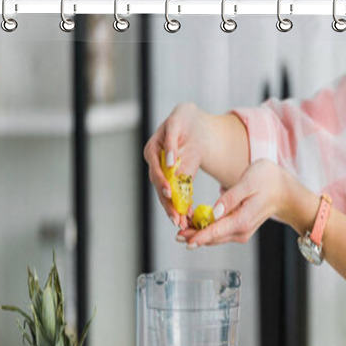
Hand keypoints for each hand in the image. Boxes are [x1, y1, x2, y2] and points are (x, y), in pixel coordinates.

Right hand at [143, 102, 208, 228]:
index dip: (162, 182)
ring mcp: (164, 174)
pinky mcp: (174, 180)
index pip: (155, 169)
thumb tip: (169, 162)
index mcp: (152, 150)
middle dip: (168, 204)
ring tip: (181, 224)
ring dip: (173, 210)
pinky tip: (186, 219)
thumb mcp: (177, 125)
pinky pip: (176, 195)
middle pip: (159, 187)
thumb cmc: (184, 120)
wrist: (194, 125)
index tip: (170, 192)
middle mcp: (155, 164)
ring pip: (166, 195)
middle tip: (176, 218)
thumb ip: (171, 143)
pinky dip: (181, 207)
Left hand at [178, 159, 305, 248]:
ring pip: (215, 237)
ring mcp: (240, 232)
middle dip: (194, 236)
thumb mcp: (248, 182)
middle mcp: (241, 231)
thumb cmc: (269, 181)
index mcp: (242, 220)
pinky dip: (208, 229)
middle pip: (213, 238)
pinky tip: (196, 224)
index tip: (184, 239)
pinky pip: (220, 232)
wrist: (285, 192)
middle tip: (177, 233)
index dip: (198, 235)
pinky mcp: (239, 229)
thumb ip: (230, 198)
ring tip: (182, 229)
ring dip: (199, 234)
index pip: (216, 231)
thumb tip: (214, 212)